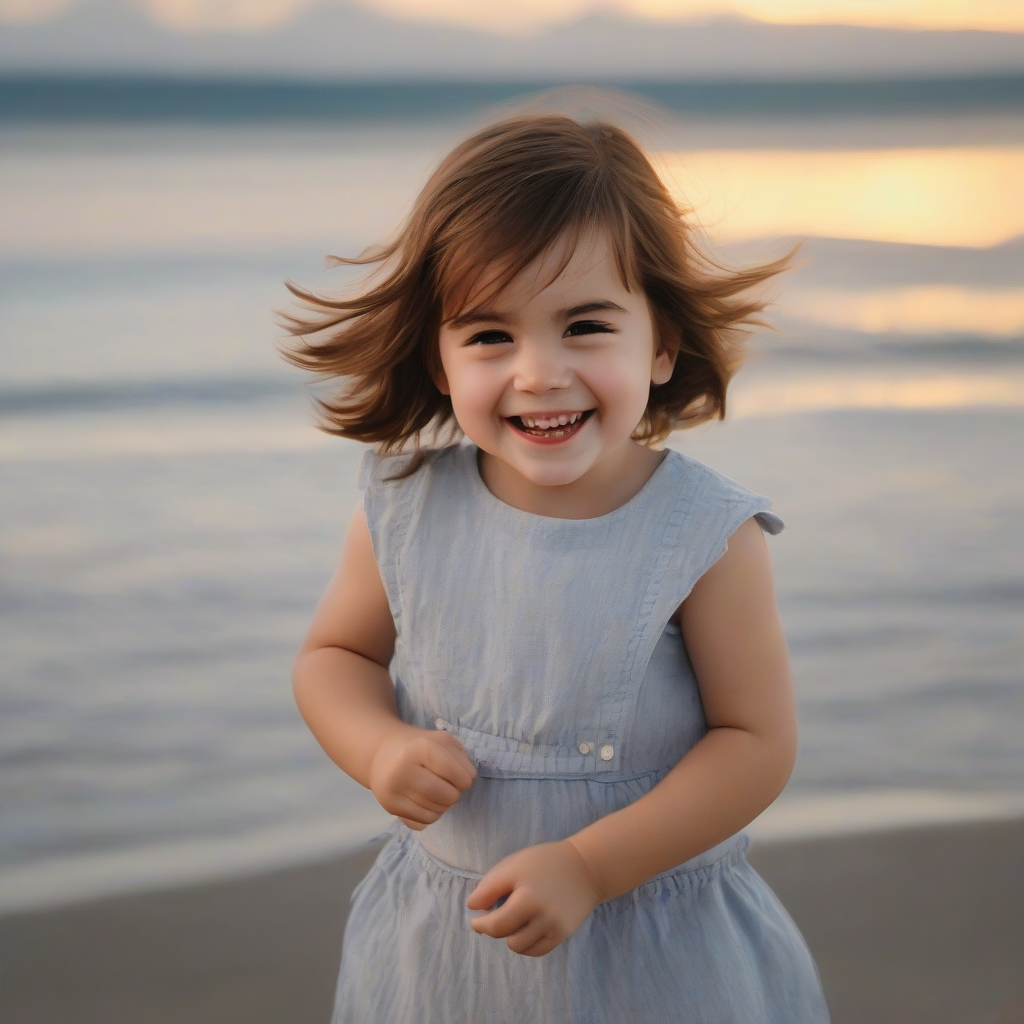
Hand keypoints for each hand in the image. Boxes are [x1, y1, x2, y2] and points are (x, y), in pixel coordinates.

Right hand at [368, 724, 475, 829]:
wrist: (383, 754)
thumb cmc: (419, 746)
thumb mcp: (442, 740)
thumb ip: (460, 758)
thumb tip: (466, 782)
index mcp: (419, 747)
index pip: (454, 772)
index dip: (466, 777)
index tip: (463, 775)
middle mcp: (403, 769)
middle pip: (447, 796)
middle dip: (455, 793)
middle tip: (450, 785)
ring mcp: (394, 790)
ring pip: (436, 812)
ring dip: (444, 805)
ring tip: (438, 791)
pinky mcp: (390, 807)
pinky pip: (424, 822)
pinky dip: (433, 814)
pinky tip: (427, 801)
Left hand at [466, 839, 602, 956]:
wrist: (586, 868)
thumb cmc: (545, 862)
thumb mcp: (515, 864)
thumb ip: (491, 885)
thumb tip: (473, 908)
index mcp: (525, 890)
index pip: (492, 917)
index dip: (479, 920)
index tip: (476, 916)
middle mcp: (539, 910)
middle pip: (501, 931)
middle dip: (489, 927)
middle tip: (491, 916)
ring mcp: (552, 924)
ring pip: (516, 945)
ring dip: (509, 936)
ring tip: (513, 920)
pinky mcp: (562, 935)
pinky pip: (534, 951)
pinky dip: (525, 944)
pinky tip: (525, 929)